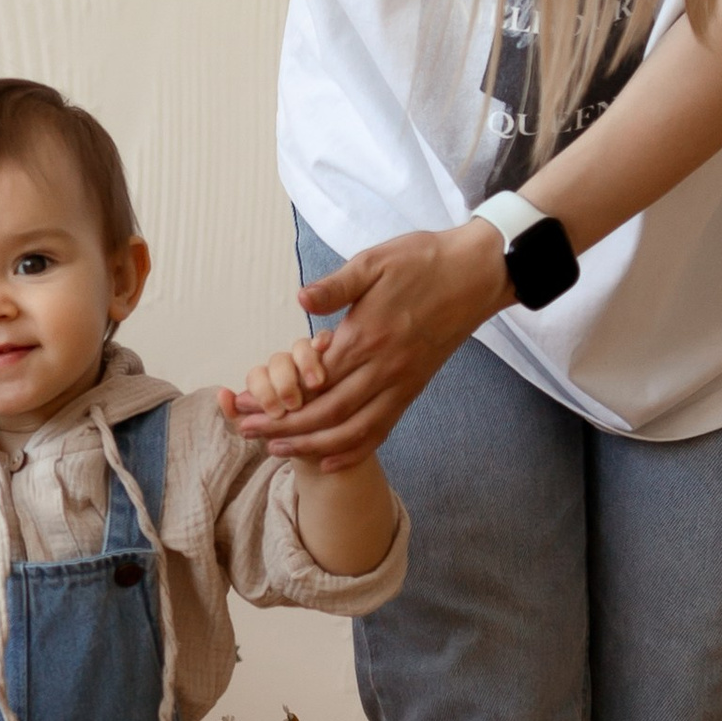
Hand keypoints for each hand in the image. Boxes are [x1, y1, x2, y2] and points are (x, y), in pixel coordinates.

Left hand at [227, 224, 508, 467]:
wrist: (476, 274)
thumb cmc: (422, 261)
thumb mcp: (374, 262)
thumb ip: (336, 286)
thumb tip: (301, 300)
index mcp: (366, 336)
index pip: (312, 380)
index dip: (276, 398)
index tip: (245, 405)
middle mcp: (383, 368)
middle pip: (326, 412)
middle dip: (284, 427)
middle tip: (246, 432)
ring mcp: (401, 383)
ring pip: (353, 429)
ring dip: (313, 445)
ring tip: (278, 450)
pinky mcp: (413, 388)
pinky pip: (382, 428)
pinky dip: (355, 448)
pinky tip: (332, 458)